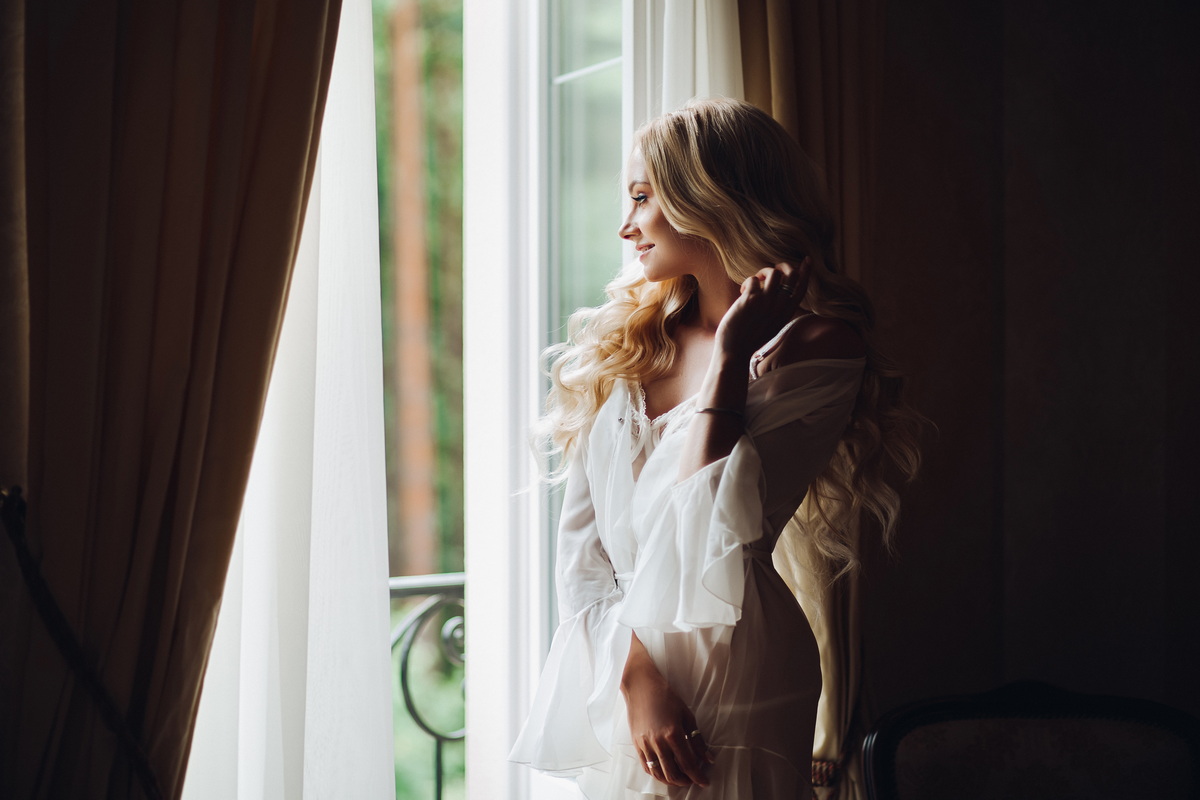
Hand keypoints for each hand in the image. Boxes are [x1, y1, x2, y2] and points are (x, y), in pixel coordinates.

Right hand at [623, 667, 712, 786]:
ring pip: (659, 773)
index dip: (697, 776)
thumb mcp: (687, 716)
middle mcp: (658, 742)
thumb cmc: (666, 697)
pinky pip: (646, 766)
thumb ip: (697, 740)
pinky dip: (657, 774)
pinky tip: (664, 772)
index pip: (688, 764)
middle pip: (673, 773)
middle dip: (685, 781)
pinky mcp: (637, 744)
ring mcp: (645, 744)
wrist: (641, 687)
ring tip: (680, 779)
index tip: (704, 781)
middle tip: (693, 780)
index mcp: (673, 734)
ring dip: (671, 781)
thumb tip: (708, 758)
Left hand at [716, 258, 810, 361]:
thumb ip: (778, 309)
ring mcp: (766, 302)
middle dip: (782, 266)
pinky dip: (747, 283)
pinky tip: (742, 293)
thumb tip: (775, 289)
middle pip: (791, 275)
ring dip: (763, 272)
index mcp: (787, 313)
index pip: (802, 288)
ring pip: (774, 273)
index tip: (807, 259)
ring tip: (755, 283)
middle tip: (770, 273)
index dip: (806, 272)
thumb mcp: (773, 325)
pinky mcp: (751, 300)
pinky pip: (753, 279)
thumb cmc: (750, 339)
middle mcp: (780, 306)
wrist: (735, 352)